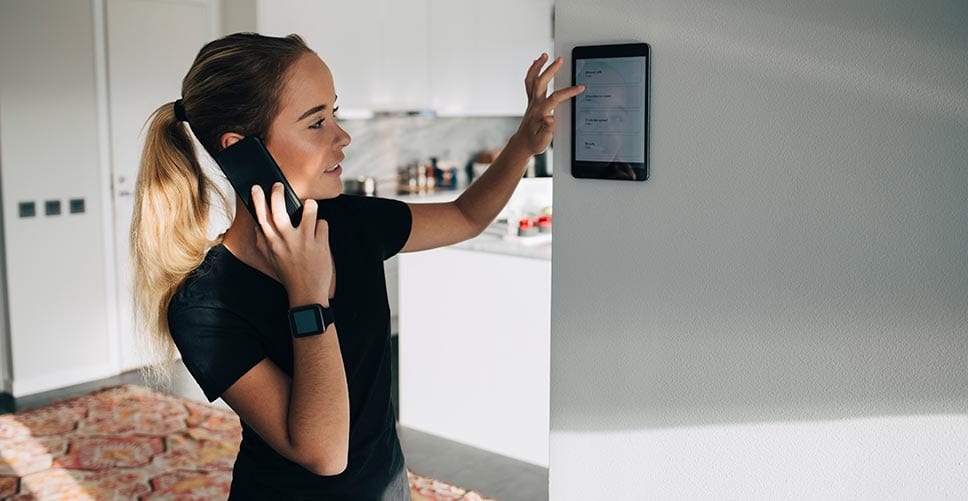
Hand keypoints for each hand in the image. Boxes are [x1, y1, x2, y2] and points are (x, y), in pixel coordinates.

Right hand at [251, 183, 333, 306]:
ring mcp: (304, 241)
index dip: (258, 200)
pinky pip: (323, 223)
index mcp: (273, 243)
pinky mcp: (320, 245)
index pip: (262, 217)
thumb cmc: (289, 276)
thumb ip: (263, 242)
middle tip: (279, 185)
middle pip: (279, 209)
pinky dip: (322, 225)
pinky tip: (319, 233)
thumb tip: (257, 226)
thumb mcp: (271, 259)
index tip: (256, 188)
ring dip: (310, 206)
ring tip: (309, 208)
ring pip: (309, 210)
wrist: (307, 293)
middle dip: (278, 193)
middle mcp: (287, 240)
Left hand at [513, 53, 584, 154]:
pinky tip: (537, 63)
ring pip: (532, 80)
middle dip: (550, 70)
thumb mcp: (543, 141)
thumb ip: (548, 129)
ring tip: (544, 55)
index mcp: (540, 112)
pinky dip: (533, 71)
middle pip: (541, 82)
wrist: (522, 143)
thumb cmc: (534, 142)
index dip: (568, 92)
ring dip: (538, 66)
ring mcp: (531, 101)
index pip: (555, 98)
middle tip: (560, 59)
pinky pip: (530, 82)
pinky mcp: (531, 100)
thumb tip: (550, 118)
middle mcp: (534, 104)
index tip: (580, 87)